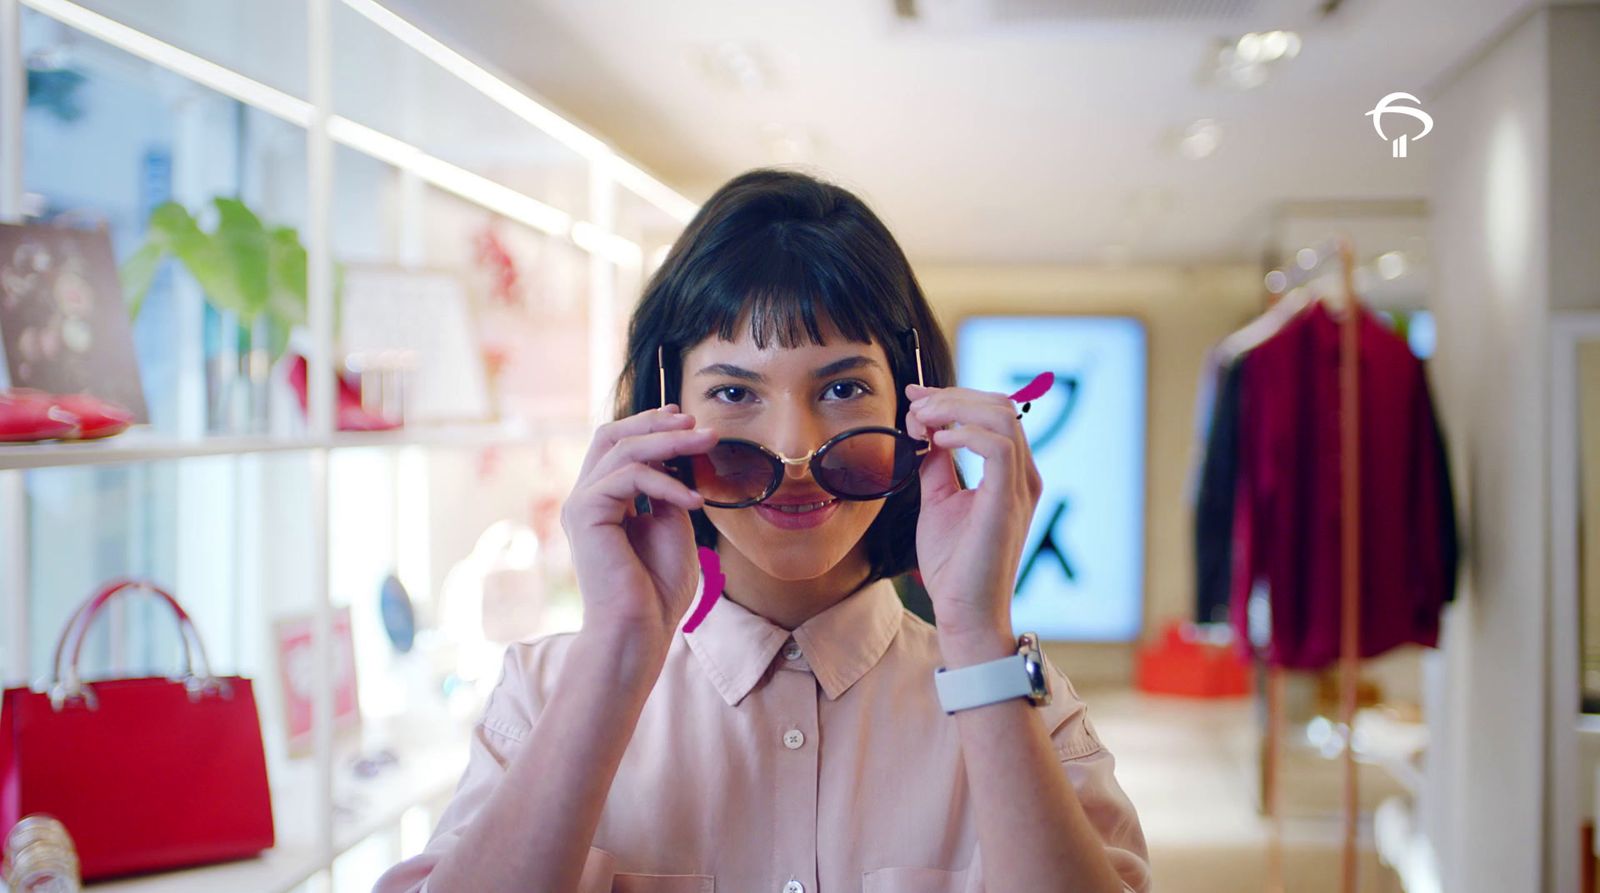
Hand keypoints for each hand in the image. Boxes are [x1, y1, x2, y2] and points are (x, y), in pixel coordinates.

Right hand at [561, 405, 716, 656]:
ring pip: (623, 449)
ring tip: (707, 443)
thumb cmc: (656, 590)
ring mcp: (581, 504)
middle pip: (612, 435)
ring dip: (671, 442)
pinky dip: (667, 483)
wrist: (637, 630)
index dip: (649, 425)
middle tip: (696, 422)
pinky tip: (695, 501)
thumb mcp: (672, 527)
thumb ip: (668, 493)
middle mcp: (586, 498)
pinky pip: (630, 477)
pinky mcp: (585, 513)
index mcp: (603, 501)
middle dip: (656, 423)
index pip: (617, 445)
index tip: (686, 419)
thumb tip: (679, 459)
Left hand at [904, 383, 1041, 642]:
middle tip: (915, 406)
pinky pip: (998, 447)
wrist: (964, 611)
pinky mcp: (1008, 501)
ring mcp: (1020, 486)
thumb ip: (937, 465)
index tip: (915, 396)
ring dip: (955, 409)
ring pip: (1001, 416)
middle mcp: (1023, 475)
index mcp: (1010, 473)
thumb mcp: (938, 501)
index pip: (993, 413)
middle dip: (951, 396)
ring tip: (923, 422)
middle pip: (999, 405)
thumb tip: (926, 430)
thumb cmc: (954, 564)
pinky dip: (965, 433)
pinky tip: (939, 441)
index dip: (953, 396)